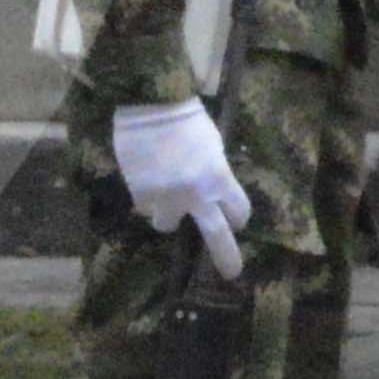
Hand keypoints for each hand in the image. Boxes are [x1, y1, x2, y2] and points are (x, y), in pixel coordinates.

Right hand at [108, 96, 245, 258]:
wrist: (150, 105)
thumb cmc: (188, 120)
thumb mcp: (213, 145)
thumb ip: (215, 173)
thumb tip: (213, 193)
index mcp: (220, 178)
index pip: (238, 212)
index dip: (237, 216)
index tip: (235, 220)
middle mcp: (195, 194)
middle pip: (216, 235)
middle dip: (226, 257)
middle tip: (232, 273)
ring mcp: (166, 198)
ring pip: (168, 225)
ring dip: (167, 214)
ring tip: (162, 191)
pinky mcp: (141, 195)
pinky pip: (146, 207)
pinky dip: (147, 197)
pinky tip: (146, 175)